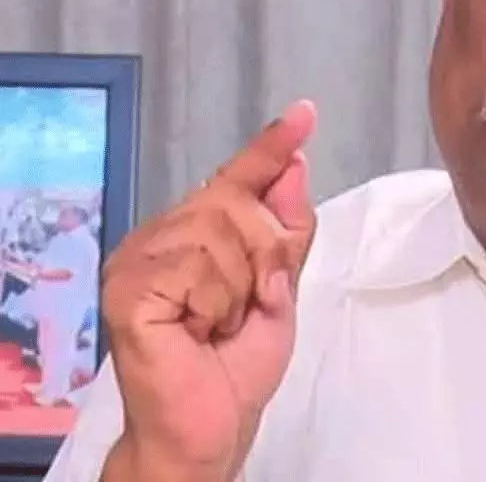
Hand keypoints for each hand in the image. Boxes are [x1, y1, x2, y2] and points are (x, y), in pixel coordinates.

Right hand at [100, 100, 317, 480]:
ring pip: (220, 229)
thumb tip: (294, 163)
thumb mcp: (280, 289)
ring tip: (220, 322)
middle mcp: (159, 238)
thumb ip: (286, 230)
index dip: (270, 147)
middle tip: (254, 301)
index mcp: (192, 235)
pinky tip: (198, 330)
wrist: (211, 426)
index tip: (304, 113)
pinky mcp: (127, 287)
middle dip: (266, 253)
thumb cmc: (236, 366)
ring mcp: (137, 260)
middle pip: (237, 200)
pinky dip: (217, 303)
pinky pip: (199, 266)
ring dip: (241, 285)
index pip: (236, 179)